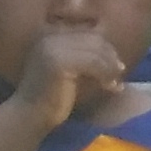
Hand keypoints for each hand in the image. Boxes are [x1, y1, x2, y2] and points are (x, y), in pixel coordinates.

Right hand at [6, 29, 132, 125]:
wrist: (30, 116)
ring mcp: (54, 48)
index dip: (106, 49)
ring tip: (116, 84)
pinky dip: (106, 76)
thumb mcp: (68, 70)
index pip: (88, 34)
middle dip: (110, 57)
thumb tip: (113, 54)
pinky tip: (111, 88)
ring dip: (110, 68)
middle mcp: (51, 38)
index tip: (116, 65)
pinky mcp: (59, 63)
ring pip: (96, 52)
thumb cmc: (51, 97)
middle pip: (94, 40)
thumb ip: (84, 57)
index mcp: (51, 36)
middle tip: (120, 73)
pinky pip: (94, 64)